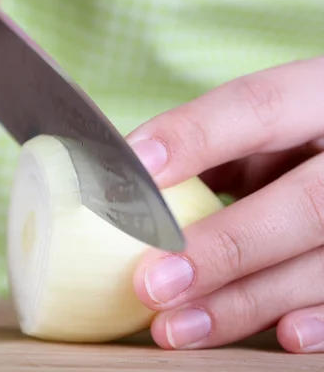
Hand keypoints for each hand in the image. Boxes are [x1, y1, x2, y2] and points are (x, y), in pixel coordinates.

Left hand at [126, 56, 323, 352]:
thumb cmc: (292, 139)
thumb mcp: (263, 126)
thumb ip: (212, 144)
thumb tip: (129, 175)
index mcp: (319, 99)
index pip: (259, 106)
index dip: (196, 136)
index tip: (137, 168)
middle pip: (304, 202)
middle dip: (225, 246)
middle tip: (153, 283)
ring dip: (248, 302)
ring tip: (177, 328)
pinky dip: (319, 321)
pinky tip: (281, 334)